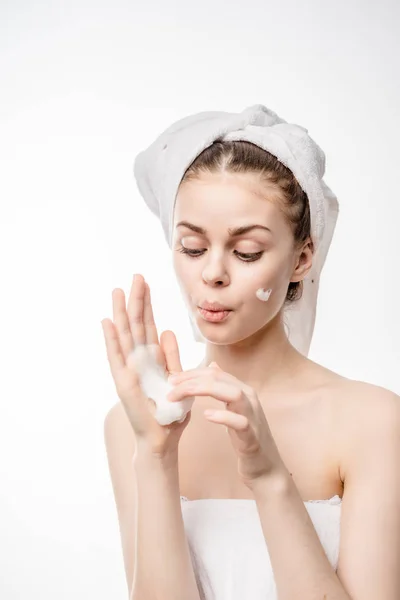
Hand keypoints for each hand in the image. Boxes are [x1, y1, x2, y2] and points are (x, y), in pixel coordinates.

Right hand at [101, 274, 190, 457]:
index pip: (149, 324)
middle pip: (136, 324)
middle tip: (136, 276)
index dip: (147, 304)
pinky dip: (111, 339)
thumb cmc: (171, 411)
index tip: (145, 283)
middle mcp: (138, 360)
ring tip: (118, 291)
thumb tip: (168, 330)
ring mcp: (129, 369)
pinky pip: (116, 357)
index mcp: (152, 358)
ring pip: (124, 335)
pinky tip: (107, 321)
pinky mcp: (123, 382)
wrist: (163, 438)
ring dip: (121, 313)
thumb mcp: (178, 378)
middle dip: (136, 300)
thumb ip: (173, 355)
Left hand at [167, 362, 285, 487]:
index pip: (215, 372)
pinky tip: (206, 415)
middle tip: (170, 387)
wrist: (264, 466)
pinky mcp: (253, 436)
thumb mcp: (233, 408)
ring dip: (204, 390)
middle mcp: (249, 398)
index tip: (172, 379)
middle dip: (192, 380)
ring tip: (182, 396)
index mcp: (242, 390)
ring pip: (233, 393)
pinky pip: (240, 422)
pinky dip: (223, 416)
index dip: (192, 373)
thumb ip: (223, 387)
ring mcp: (252, 416)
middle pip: (220, 379)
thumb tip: (212, 365)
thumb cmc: (246, 437)